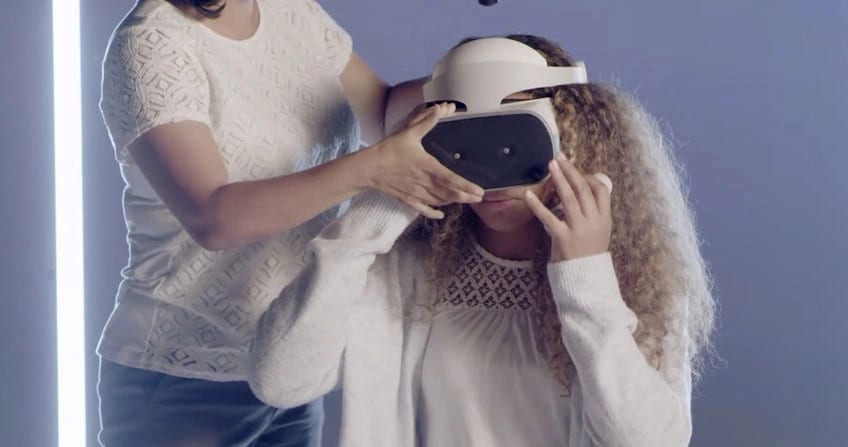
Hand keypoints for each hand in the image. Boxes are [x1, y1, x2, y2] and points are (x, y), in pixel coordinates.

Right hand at [367, 103, 483, 218]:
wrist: (368, 168)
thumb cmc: (389, 150)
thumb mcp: (409, 134)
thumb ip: (426, 122)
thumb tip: (440, 109)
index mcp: (428, 167)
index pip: (452, 179)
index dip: (467, 187)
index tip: (479, 191)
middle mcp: (425, 183)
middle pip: (449, 194)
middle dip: (465, 197)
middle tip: (479, 198)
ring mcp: (416, 193)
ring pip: (439, 201)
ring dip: (453, 202)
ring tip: (465, 201)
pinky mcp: (407, 199)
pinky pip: (423, 209)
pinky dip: (433, 212)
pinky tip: (440, 214)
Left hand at [522, 153, 612, 261]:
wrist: (585, 278)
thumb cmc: (588, 252)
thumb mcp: (599, 231)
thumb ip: (593, 212)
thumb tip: (581, 189)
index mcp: (604, 218)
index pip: (601, 190)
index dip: (589, 177)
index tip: (576, 170)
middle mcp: (593, 221)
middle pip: (583, 189)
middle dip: (571, 170)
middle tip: (559, 157)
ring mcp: (578, 229)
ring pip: (569, 198)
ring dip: (559, 179)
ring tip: (551, 165)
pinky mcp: (562, 238)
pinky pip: (548, 217)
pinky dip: (537, 205)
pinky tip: (528, 194)